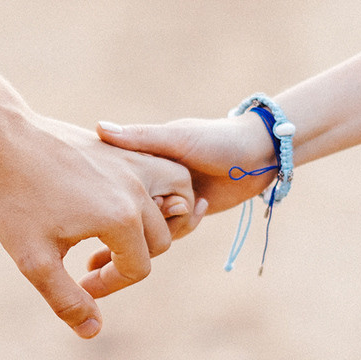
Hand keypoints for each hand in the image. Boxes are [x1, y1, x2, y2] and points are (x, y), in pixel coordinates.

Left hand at [0, 112, 202, 337]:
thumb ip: (65, 299)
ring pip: (175, 205)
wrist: (3, 143)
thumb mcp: (33, 259)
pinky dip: (157, 195)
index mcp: (120, 220)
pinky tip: (118, 206)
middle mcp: (138, 190)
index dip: (109, 285)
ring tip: (118, 236)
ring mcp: (137, 165)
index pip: (138, 269)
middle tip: (93, 262)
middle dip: (131, 259)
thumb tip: (93, 332)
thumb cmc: (14, 201)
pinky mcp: (130, 150)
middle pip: (160, 242)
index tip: (80, 283)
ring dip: (155, 225)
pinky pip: (165, 176)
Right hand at [81, 115, 276, 277]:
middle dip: (139, 221)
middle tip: (170, 208)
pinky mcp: (184, 213)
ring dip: (166, 225)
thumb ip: (140, 137)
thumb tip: (99, 128)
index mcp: (137, 160)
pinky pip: (171, 231)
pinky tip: (201, 205)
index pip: (114, 189)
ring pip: (148, 227)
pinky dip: (184, 225)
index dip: (123, 199)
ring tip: (187, 207)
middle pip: (128, 213)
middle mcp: (147, 182)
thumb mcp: (177, 138)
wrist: (261, 155)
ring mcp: (166, 199)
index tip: (145, 197)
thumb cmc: (218, 138)